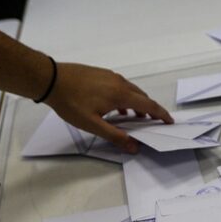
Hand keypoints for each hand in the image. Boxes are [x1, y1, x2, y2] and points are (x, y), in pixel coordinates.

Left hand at [45, 63, 171, 152]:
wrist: (51, 79)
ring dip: (137, 104)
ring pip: (131, 90)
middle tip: (153, 122)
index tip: (169, 121)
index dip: (160, 114)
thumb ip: (114, 136)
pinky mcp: (101, 74)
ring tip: (135, 118)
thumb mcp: (92, 124)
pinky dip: (125, 97)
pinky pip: (120, 86)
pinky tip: (116, 107)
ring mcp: (110, 76)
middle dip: (150, 110)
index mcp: (121, 95)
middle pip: (142, 97)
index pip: (148, 105)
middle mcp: (119, 83)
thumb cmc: (71, 103)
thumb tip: (134, 147)